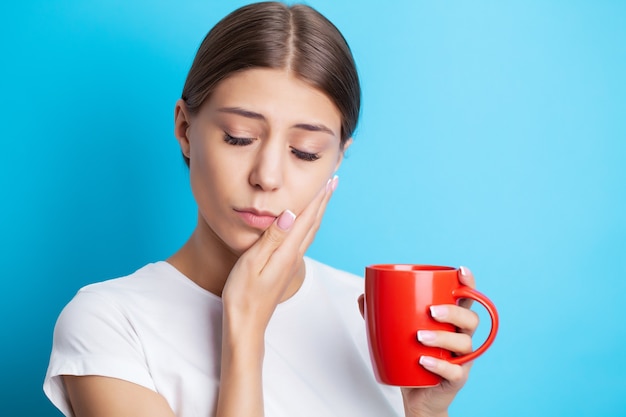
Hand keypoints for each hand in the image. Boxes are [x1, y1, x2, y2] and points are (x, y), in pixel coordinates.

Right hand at [222, 175, 337, 332]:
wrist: (246, 325)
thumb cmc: (243, 296)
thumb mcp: (252, 263)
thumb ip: (272, 237)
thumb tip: (290, 213)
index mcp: (287, 251)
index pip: (306, 218)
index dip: (318, 197)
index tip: (329, 179)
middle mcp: (293, 256)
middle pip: (313, 222)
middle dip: (324, 200)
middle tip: (334, 180)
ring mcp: (291, 263)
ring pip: (310, 231)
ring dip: (319, 211)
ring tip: (324, 196)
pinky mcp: (285, 268)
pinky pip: (303, 240)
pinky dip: (309, 225)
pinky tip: (306, 223)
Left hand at [358, 266, 479, 416]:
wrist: (417, 395)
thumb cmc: (412, 358)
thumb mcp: (398, 333)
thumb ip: (382, 314)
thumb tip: (362, 296)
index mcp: (452, 321)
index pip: (467, 298)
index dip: (469, 283)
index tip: (461, 271)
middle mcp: (461, 337)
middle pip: (471, 319)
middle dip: (454, 311)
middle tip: (431, 311)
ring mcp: (461, 359)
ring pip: (464, 343)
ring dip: (443, 337)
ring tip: (420, 337)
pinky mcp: (457, 379)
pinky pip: (455, 372)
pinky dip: (440, 365)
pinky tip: (424, 360)